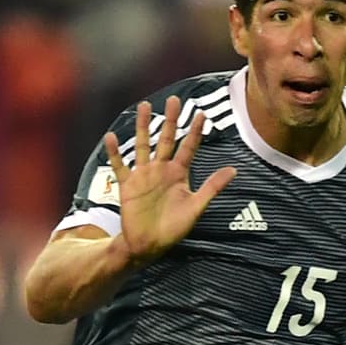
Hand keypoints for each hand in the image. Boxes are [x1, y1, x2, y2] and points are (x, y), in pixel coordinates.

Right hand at [103, 96, 235, 267]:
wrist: (149, 244)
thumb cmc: (174, 228)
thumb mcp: (197, 206)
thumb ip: (213, 187)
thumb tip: (234, 170)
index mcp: (179, 174)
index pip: (189, 147)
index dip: (195, 131)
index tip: (202, 113)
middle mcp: (161, 170)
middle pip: (166, 139)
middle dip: (171, 120)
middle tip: (174, 100)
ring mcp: (143, 175)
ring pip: (143, 145)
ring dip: (142, 126)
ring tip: (143, 106)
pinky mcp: (127, 185)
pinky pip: (120, 165)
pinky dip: (115, 152)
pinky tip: (111, 137)